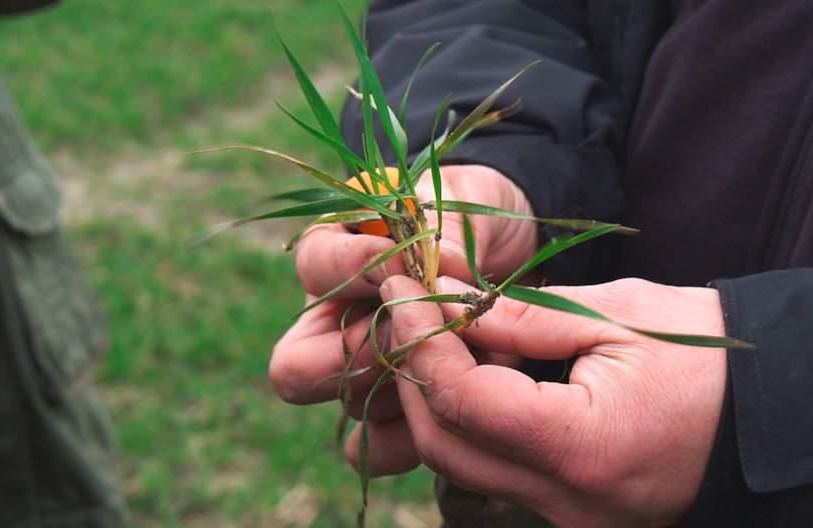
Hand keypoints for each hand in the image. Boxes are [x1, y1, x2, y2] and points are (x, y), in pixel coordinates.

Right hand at [270, 165, 536, 423]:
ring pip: (346, 407)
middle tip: (414, 334)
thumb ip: (450, 229)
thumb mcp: (468, 206)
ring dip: (402, 390)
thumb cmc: (475, 223)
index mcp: (336, 257)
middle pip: (297, 367)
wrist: (516, 261)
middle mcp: (333, 323)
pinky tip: (457, 410)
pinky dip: (414, 437)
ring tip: (459, 362)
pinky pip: (378, 447)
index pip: (316, 265)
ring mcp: (360, 375)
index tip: (405, 265)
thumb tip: (441, 260)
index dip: (357, 267)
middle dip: (360, 354)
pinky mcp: (398, 415)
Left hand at [359, 275, 726, 527]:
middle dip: (414, 372)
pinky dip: (474, 418)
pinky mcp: (572, 512)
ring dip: (438, 395)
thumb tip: (445, 302)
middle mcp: (569, 502)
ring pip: (464, 462)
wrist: (770, 413)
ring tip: (440, 330)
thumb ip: (522, 316)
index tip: (402, 288)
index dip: (421, 341)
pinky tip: (477, 367)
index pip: (464, 401)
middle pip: (446, 444)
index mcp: (584, 447)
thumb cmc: (707, 355)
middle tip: (407, 307)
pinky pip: (497, 468)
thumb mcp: (616, 314)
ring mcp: (570, 517)